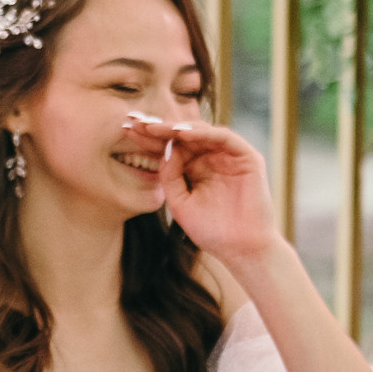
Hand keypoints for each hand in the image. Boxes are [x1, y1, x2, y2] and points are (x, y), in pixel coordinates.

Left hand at [127, 118, 282, 264]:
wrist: (242, 250)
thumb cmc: (212, 231)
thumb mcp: (181, 203)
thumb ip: (170, 177)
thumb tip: (164, 150)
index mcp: (195, 168)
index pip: (170, 147)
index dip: (148, 138)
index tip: (125, 130)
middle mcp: (212, 158)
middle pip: (183, 135)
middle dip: (159, 127)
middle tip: (135, 121)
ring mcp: (229, 156)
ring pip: (202, 132)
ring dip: (178, 128)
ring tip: (154, 127)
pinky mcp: (247, 157)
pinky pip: (224, 138)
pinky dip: (204, 134)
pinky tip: (182, 134)